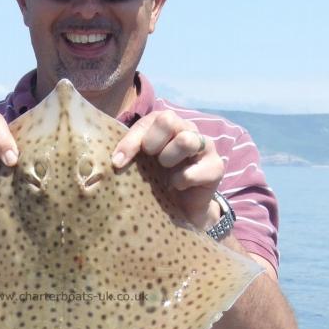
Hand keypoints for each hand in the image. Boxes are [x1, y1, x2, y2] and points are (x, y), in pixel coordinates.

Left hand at [112, 111, 224, 229]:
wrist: (184, 209)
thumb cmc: (159, 181)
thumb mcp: (142, 165)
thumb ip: (130, 154)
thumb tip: (113, 160)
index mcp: (167, 126)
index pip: (149, 120)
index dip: (131, 141)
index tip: (118, 162)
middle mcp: (187, 130)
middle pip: (168, 119)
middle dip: (153, 143)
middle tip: (152, 161)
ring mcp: (205, 146)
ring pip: (185, 140)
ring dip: (169, 159)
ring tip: (166, 174)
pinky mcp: (216, 167)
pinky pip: (192, 172)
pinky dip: (179, 182)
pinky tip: (177, 187)